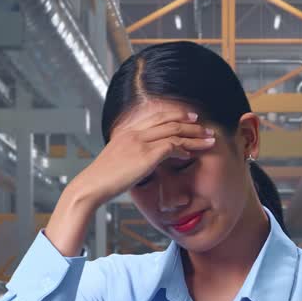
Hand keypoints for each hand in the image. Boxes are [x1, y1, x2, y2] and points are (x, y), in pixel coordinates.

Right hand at [67, 109, 215, 207]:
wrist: (92, 185)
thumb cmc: (103, 179)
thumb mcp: (116, 160)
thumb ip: (130, 155)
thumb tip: (140, 160)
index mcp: (128, 131)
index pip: (157, 116)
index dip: (177, 115)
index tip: (191, 117)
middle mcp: (135, 132)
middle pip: (170, 121)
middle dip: (191, 124)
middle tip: (206, 127)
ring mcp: (140, 142)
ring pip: (175, 132)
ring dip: (195, 137)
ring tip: (209, 140)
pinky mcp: (146, 155)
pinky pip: (171, 147)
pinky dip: (184, 150)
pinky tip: (191, 156)